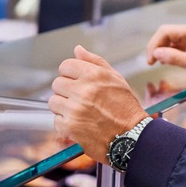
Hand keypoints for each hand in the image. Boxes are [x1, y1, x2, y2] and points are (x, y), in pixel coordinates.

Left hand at [49, 45, 147, 163]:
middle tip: (81, 100)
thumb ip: (95, 62)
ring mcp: (75, 109)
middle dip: (67, 91)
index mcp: (94, 75)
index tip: (77, 82)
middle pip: (57, 84)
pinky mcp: (70, 127)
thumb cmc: (125, 107)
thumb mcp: (115, 79)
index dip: (70, 74)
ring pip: (53, 102)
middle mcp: (83, 90)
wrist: (132, 138)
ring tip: (80, 112)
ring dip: (63, 108)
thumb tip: (77, 49)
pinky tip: (80, 124)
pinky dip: (66, 124)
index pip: (65, 66)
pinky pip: (56, 121)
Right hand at [146, 24, 185, 81]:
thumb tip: (156, 53)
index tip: (151, 59)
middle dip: (156, 47)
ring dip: (161, 50)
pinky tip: (165, 61)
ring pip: (168, 40)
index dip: (154, 44)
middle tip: (151, 62)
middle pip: (166, 34)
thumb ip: (173, 57)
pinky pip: (174, 45)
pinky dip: (167, 53)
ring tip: (158, 62)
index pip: (166, 32)